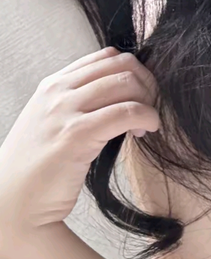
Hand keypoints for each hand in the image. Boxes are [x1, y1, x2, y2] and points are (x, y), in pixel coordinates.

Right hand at [0, 47, 159, 238]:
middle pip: (122, 64)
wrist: (12, 202)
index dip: (133, 72)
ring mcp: (65, 110)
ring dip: (148, 101)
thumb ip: (77, 104)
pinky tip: (147, 131)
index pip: (106, 56)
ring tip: (145, 126)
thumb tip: (119, 94)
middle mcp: (57, 90)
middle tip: (149, 109)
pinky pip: (127, 111)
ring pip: (127, 83)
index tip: (140, 95)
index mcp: (53, 84)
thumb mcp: (51, 122)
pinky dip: (147, 116)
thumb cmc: (36, 169)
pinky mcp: (77, 134)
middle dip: (146, 84)